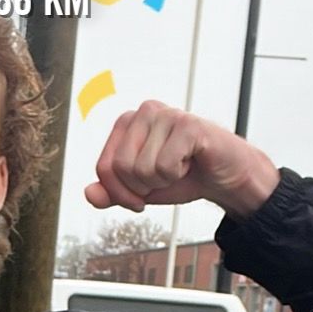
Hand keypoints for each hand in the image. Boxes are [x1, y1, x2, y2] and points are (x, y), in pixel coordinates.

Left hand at [85, 101, 279, 219]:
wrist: (223, 177)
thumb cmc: (183, 177)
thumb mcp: (140, 190)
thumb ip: (113, 192)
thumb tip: (89, 194)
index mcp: (128, 123)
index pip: (103, 167)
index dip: (119, 193)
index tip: (138, 199)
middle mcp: (144, 112)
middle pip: (120, 168)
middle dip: (141, 189)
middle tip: (163, 181)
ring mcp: (166, 115)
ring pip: (142, 169)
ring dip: (162, 181)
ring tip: (179, 168)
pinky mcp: (188, 126)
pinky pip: (165, 166)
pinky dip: (177, 175)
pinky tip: (190, 162)